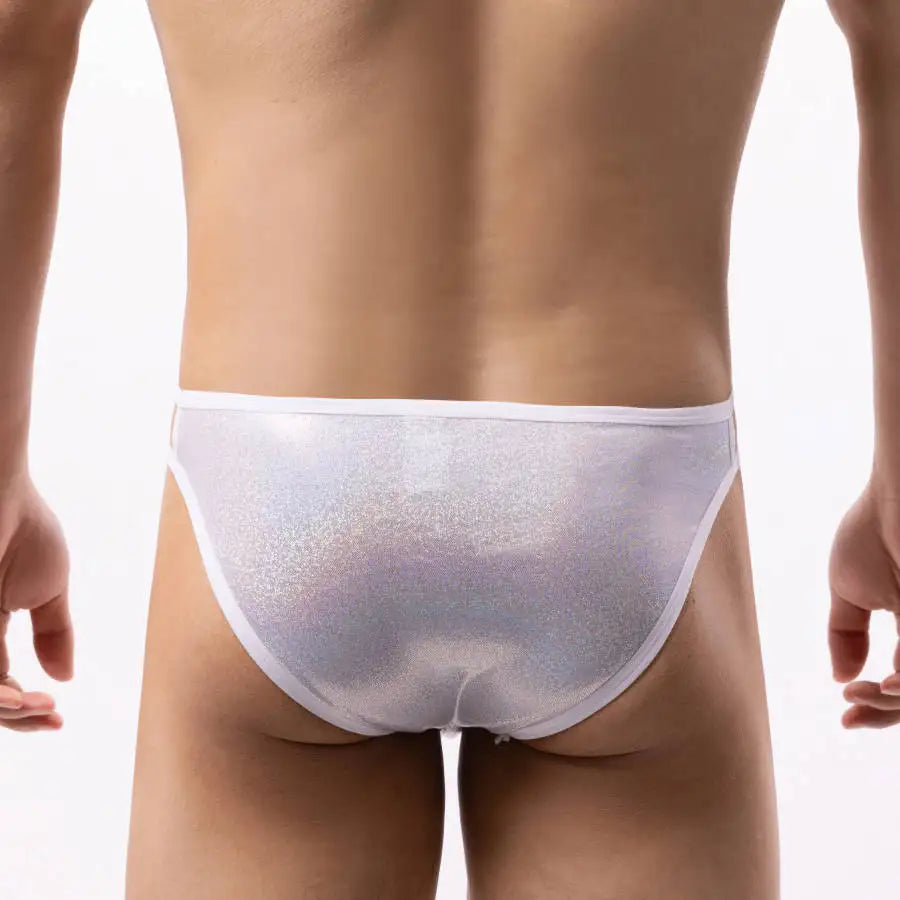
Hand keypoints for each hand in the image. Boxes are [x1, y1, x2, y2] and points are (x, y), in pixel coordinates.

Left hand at [0, 473, 71, 731]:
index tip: (59, 718)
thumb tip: (65, 676)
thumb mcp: (49, 587)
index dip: (27, 709)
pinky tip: (26, 695)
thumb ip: (55, 632)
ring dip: (9, 711)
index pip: (1, 684)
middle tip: (50, 716)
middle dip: (18, 718)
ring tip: (40, 705)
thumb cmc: (22, 527)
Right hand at [828, 476, 899, 727]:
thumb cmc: (876, 529)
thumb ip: (844, 633)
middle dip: (882, 714)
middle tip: (850, 705)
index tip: (843, 718)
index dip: (875, 710)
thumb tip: (840, 677)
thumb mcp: (849, 589)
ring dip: (894, 705)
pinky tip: (889, 683)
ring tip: (865, 693)